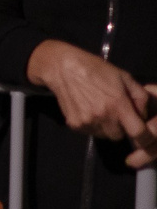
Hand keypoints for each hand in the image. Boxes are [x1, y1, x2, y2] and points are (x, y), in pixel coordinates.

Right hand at [28, 41, 156, 167]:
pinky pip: (90, 132)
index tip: (145, 139)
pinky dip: (92, 125)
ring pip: (104, 135)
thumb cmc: (96, 69)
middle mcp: (103, 117)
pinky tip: (87, 110)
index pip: (138, 132)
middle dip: (120, 128)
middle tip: (114, 114)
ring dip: (105, 127)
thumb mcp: (124, 77)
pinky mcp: (74, 125)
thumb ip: (140, 97)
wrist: (63, 68)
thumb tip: (142, 115)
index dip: (145, 139)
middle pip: (119, 136)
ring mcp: (87, 122)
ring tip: (99, 110)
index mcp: (118, 104)